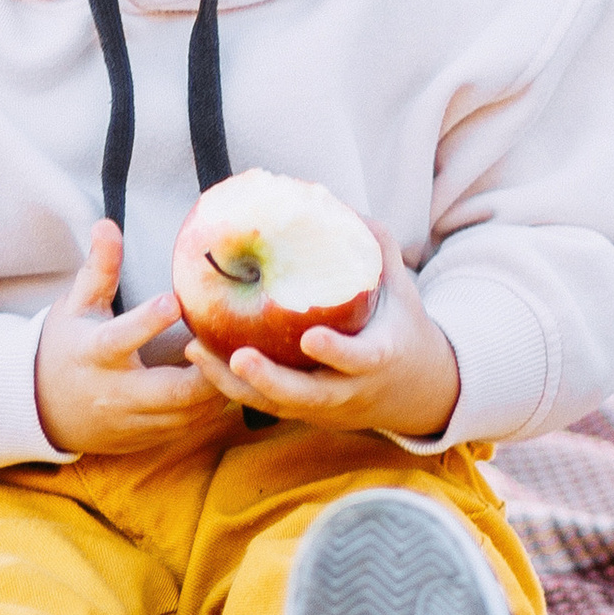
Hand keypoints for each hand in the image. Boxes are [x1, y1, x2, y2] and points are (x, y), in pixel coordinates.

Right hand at [35, 224, 228, 457]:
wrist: (43, 408)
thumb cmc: (65, 346)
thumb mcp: (76, 306)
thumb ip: (98, 269)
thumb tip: (107, 224)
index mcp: (93, 354)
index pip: (118, 339)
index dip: (145, 322)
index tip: (173, 300)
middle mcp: (113, 393)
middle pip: (169, 391)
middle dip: (207, 373)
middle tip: (237, 343)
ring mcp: (131, 421)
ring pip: (186, 414)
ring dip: (217, 391)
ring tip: (245, 360)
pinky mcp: (145, 439)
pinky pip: (187, 428)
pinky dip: (210, 409)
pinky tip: (230, 382)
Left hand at [189, 239, 461, 446]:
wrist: (417, 392)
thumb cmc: (402, 326)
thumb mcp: (401, 288)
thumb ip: (374, 248)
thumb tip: (331, 201)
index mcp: (379, 358)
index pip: (358, 361)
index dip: (336, 353)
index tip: (311, 338)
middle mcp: (349, 390)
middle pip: (306, 396)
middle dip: (270, 380)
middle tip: (238, 357)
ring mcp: (324, 407)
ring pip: (275, 405)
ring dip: (233, 384)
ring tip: (196, 351)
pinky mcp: (303, 413)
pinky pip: (261, 404)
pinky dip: (229, 385)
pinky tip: (198, 356)